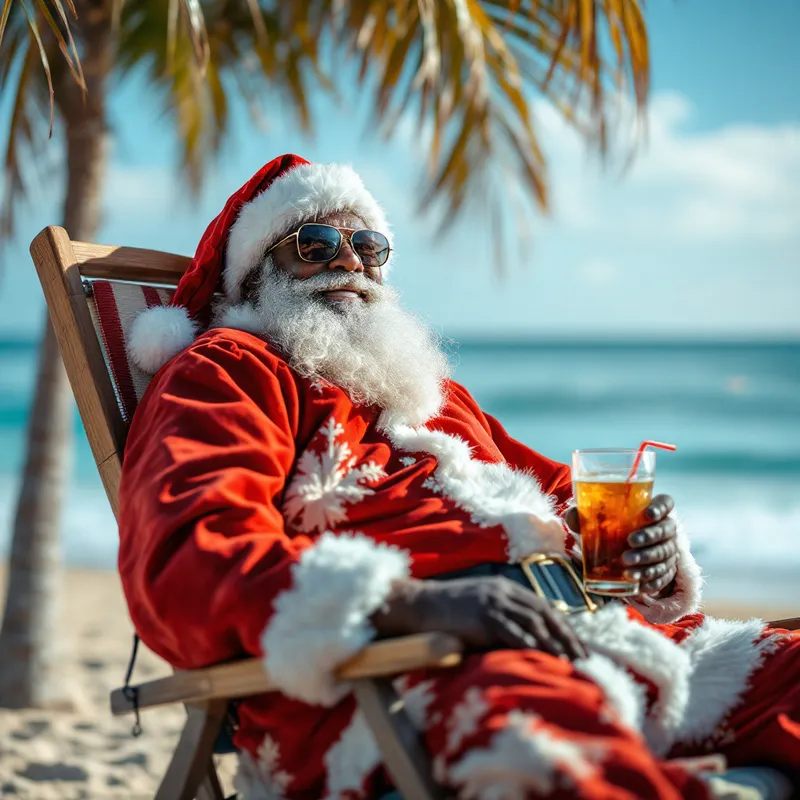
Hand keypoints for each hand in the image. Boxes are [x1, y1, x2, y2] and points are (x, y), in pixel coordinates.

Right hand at [371, 577, 586, 659]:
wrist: (419, 605)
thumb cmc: (445, 610)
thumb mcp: (477, 605)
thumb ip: (499, 615)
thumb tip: (522, 638)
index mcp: (503, 588)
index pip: (542, 606)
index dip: (563, 625)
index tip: (578, 644)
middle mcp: (502, 592)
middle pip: (544, 613)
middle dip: (567, 636)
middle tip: (584, 657)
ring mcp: (493, 603)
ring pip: (534, 623)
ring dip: (555, 644)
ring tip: (570, 662)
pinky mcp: (483, 616)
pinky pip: (513, 632)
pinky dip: (531, 645)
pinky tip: (543, 658)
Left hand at [564, 494, 679, 597]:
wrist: (621, 552)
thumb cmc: (609, 529)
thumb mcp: (596, 520)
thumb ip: (584, 515)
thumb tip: (573, 514)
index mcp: (652, 510)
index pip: (665, 502)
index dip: (660, 507)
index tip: (648, 514)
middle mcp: (665, 528)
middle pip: (665, 530)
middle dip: (649, 537)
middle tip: (630, 542)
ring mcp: (668, 549)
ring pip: (664, 554)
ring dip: (647, 562)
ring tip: (627, 570)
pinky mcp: (666, 569)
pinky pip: (663, 576)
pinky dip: (652, 580)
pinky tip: (639, 585)